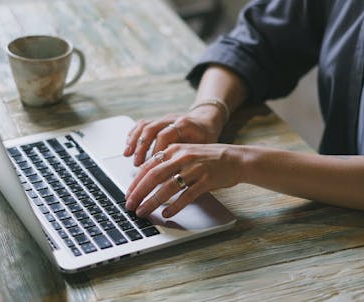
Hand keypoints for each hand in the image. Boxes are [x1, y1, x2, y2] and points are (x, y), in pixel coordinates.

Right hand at [124, 109, 223, 165]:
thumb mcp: (203, 149)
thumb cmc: (206, 138)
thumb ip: (189, 161)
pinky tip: (128, 147)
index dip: (156, 150)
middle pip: (150, 129)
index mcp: (184, 125)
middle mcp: (172, 119)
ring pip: (144, 126)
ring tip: (128, 156)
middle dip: (141, 148)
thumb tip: (176, 182)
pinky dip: (133, 136)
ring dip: (134, 142)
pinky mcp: (157, 121)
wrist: (206, 121)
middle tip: (136, 165)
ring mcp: (163, 119)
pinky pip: (141, 125)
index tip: (152, 165)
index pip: (165, 135)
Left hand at [125, 143, 245, 217]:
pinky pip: (187, 195)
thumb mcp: (185, 154)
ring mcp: (195, 169)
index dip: (136, 182)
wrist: (236, 158)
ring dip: (152, 202)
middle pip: (154, 176)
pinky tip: (166, 214)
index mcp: (174, 149)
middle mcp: (182, 157)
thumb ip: (168, 163)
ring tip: (143, 212)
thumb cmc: (209, 159)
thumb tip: (147, 181)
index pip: (148, 166)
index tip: (128, 195)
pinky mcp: (206, 180)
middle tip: (130, 205)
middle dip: (139, 193)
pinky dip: (175, 206)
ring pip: (168, 187)